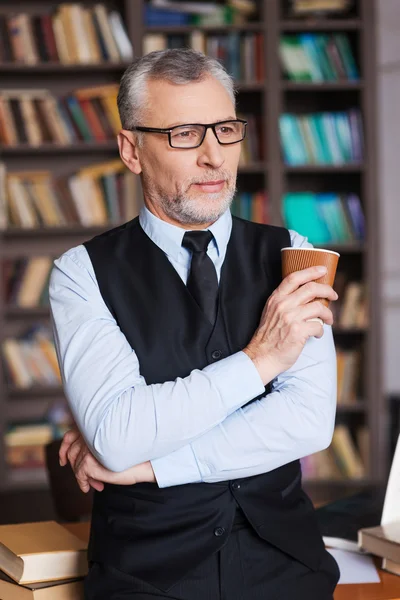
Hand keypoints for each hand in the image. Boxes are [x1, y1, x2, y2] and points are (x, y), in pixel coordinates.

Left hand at [59, 428, 155, 492]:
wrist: (143, 459)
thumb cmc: (132, 453)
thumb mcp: (110, 445)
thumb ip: (96, 445)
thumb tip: (79, 460)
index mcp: (92, 427)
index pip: (69, 436)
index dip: (64, 449)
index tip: (63, 461)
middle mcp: (87, 436)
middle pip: (71, 454)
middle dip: (77, 467)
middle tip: (87, 478)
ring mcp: (86, 449)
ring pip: (76, 467)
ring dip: (85, 477)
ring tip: (99, 483)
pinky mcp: (88, 463)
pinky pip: (80, 476)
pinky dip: (84, 483)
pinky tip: (94, 487)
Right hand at [243, 266, 337, 383]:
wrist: (261, 356)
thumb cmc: (268, 337)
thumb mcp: (270, 312)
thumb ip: (284, 302)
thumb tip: (305, 296)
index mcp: (276, 299)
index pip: (294, 278)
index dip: (311, 271)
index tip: (322, 270)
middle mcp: (283, 305)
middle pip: (311, 289)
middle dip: (327, 290)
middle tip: (333, 295)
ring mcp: (291, 317)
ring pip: (319, 307)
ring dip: (328, 314)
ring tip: (328, 320)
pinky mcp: (298, 331)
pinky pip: (318, 325)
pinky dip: (321, 330)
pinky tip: (317, 334)